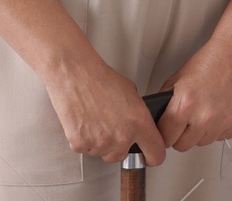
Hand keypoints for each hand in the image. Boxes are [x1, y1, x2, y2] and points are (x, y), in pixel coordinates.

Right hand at [43, 54, 166, 164]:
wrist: (75, 75)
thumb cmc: (101, 79)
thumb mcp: (131, 93)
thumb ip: (138, 115)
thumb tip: (138, 127)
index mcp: (139, 123)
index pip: (156, 154)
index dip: (152, 156)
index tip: (148, 155)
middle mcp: (122, 136)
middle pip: (122, 156)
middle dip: (118, 146)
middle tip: (110, 127)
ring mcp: (101, 143)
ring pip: (103, 153)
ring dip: (100, 143)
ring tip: (95, 120)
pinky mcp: (81, 144)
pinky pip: (86, 150)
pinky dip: (84, 140)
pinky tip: (84, 122)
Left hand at [156, 35, 231, 151]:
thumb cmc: (209, 63)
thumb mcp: (177, 79)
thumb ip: (166, 103)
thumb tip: (157, 120)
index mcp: (185, 104)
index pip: (165, 138)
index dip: (164, 132)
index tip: (167, 130)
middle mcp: (204, 117)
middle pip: (182, 146)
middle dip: (180, 135)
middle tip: (184, 121)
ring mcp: (222, 123)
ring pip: (201, 143)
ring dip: (199, 133)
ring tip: (203, 112)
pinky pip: (219, 138)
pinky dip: (217, 129)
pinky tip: (217, 112)